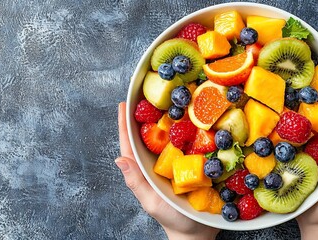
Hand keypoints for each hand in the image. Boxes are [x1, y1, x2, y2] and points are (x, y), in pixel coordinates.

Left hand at [115, 102, 219, 239]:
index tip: (123, 104)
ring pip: (168, 135)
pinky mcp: (191, 163)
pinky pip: (188, 143)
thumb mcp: (151, 201)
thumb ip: (135, 182)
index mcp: (144, 168)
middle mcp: (158, 161)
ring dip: (167, 117)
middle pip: (149, 134)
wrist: (198, 230)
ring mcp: (175, 161)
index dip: (125, 124)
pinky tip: (193, 118)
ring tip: (169, 98)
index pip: (130, 143)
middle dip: (146, 113)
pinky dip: (188, 129)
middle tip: (146, 92)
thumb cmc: (172, 217)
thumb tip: (119, 158)